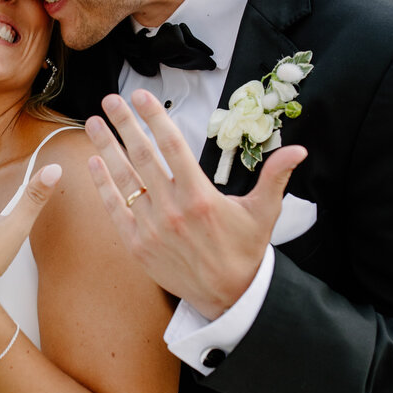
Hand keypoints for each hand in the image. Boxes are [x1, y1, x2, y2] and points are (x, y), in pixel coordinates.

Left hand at [85, 89, 305, 317]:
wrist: (228, 297)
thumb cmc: (245, 250)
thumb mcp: (264, 212)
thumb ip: (275, 176)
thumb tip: (299, 150)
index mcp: (200, 196)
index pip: (172, 146)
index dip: (155, 119)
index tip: (142, 96)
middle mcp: (172, 209)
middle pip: (142, 157)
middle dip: (125, 125)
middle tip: (111, 101)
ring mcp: (151, 227)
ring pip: (124, 180)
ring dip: (106, 149)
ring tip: (94, 124)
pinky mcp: (137, 245)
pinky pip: (115, 209)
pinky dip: (103, 186)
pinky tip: (94, 164)